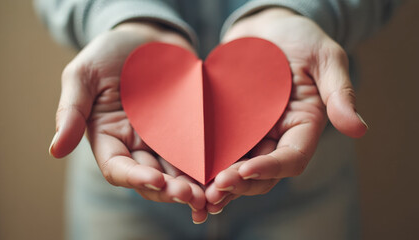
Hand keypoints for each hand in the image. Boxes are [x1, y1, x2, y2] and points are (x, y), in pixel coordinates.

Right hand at [48, 22, 206, 222]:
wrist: (147, 38)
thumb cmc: (110, 52)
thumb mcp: (83, 75)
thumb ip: (70, 110)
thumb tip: (55, 150)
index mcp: (108, 139)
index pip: (119, 169)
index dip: (136, 178)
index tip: (157, 180)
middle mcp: (137, 147)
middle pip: (153, 179)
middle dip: (172, 191)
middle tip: (194, 197)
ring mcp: (164, 141)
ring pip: (179, 173)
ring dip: (196, 187)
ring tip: (214, 196)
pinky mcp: (189, 132)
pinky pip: (200, 153)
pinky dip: (212, 167)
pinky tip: (228, 174)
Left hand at [205, 8, 367, 212]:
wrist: (267, 28)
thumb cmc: (300, 38)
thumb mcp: (325, 58)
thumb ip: (339, 92)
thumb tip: (359, 130)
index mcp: (304, 127)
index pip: (291, 159)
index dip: (270, 168)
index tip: (245, 170)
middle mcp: (278, 136)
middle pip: (261, 172)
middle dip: (239, 183)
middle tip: (214, 190)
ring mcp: (253, 133)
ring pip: (237, 167)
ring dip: (219, 182)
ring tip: (197, 192)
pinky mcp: (230, 125)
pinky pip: (217, 147)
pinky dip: (204, 162)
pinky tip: (185, 170)